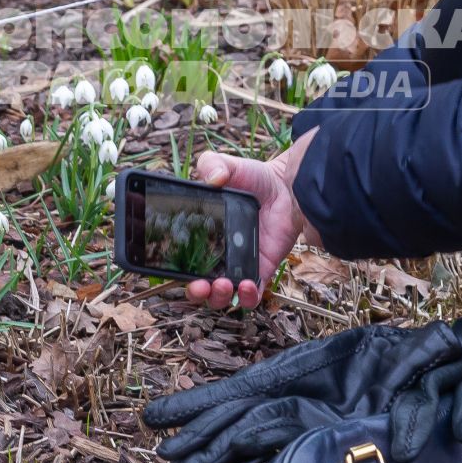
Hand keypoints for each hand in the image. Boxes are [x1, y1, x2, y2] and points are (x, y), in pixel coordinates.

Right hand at [182, 127, 324, 311]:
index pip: (183, 259)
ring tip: (223, 284)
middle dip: (196, 292)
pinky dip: (247, 298)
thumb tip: (212, 178)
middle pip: (199, 287)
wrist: (287, 187)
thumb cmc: (255, 178)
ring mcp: (239, 265)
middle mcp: (218, 254)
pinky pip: (251, 296)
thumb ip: (213, 164)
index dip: (176, 270)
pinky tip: (248, 285)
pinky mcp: (261, 271)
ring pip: (222, 297)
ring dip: (218, 298)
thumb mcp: (229, 166)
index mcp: (203, 234)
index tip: (173, 269)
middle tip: (200, 284)